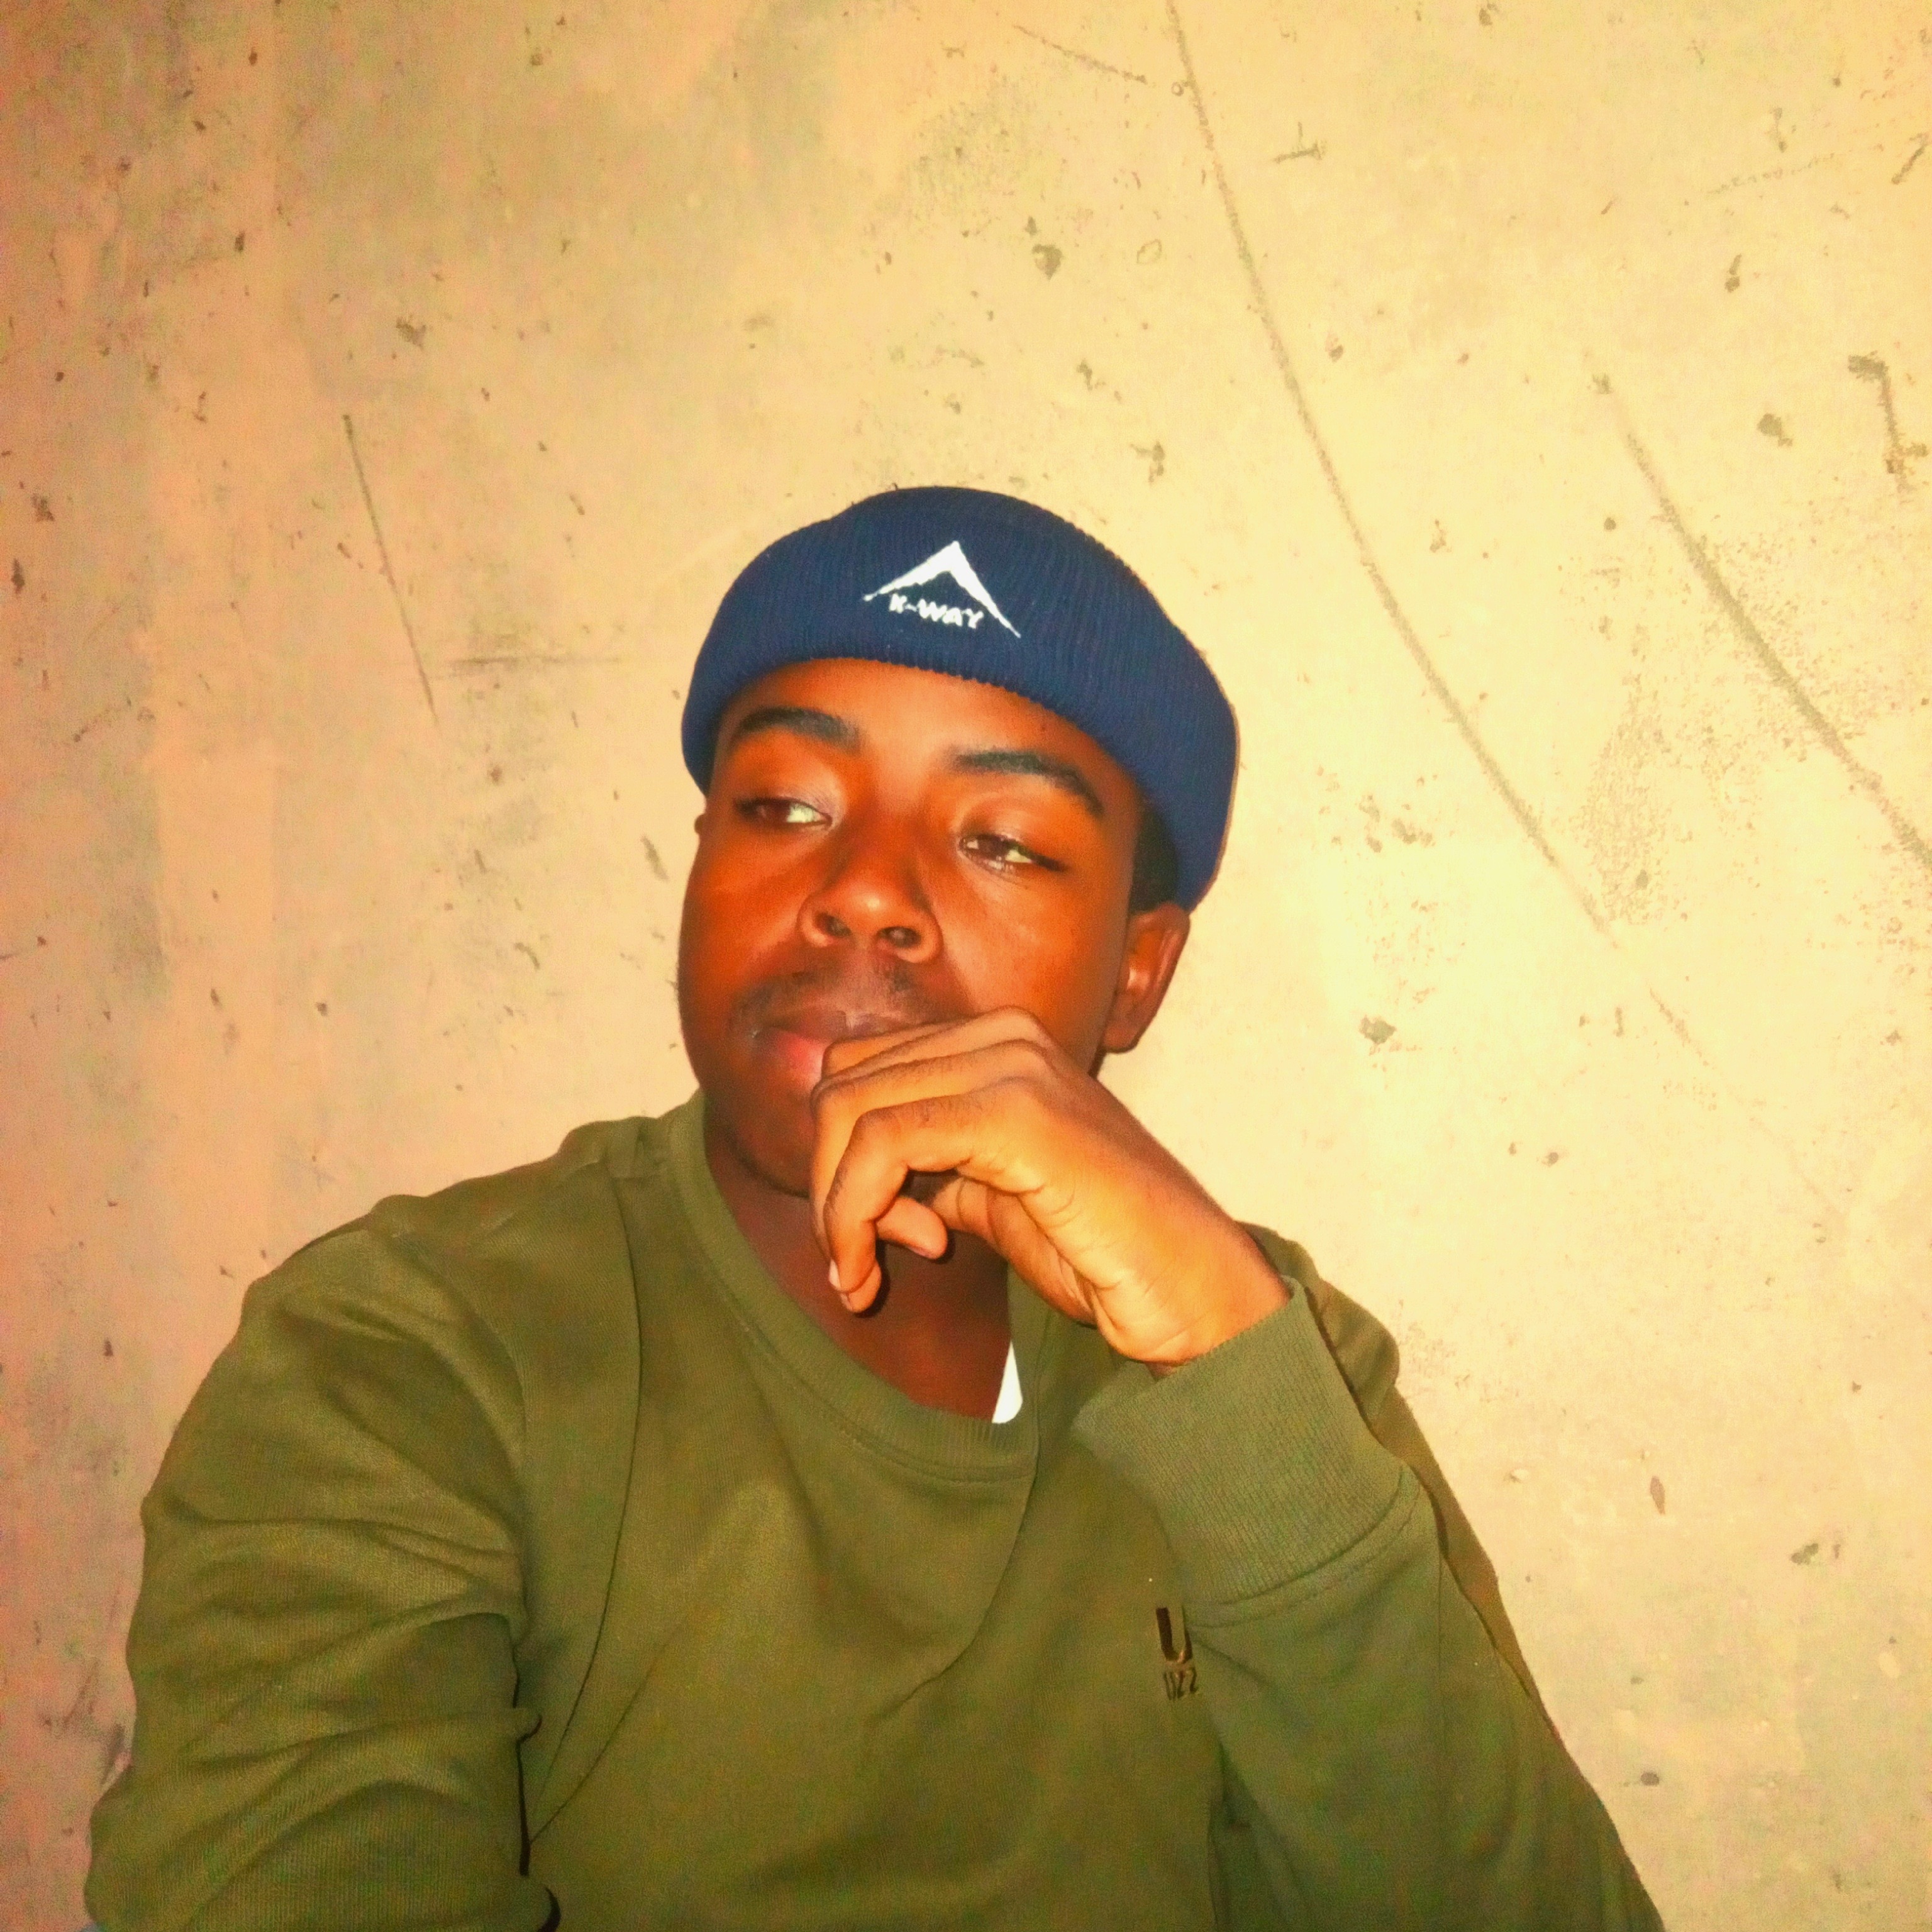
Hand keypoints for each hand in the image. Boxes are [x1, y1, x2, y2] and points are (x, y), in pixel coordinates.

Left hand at [809, 1008, 1289, 1368]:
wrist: (1194, 1292)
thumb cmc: (1104, 1252)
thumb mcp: (992, 1196)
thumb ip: (931, 1166)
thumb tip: (849, 1172)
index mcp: (1000, 1042)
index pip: (860, 1069)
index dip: (838, 1159)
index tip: (870, 1238)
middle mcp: (1005, 1034)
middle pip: (841, 1083)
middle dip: (831, 1183)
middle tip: (861, 1260)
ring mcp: (1014, 1064)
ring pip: (849, 1108)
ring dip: (837, 1206)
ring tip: (867, 1269)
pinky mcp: (1016, 1112)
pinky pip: (883, 1142)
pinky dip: (854, 1211)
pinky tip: (876, 1266)